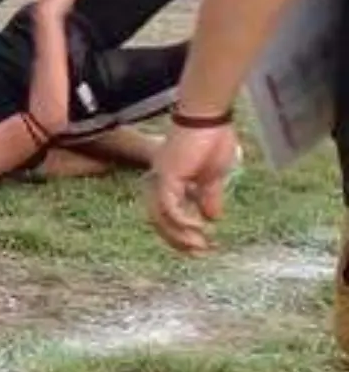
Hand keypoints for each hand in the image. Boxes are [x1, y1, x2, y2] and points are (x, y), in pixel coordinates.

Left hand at [146, 122, 239, 253]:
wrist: (209, 118)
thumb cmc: (212, 140)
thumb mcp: (213, 177)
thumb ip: (208, 197)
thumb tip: (212, 218)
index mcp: (168, 181)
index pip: (166, 214)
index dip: (180, 232)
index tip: (201, 246)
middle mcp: (159, 180)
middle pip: (158, 219)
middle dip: (177, 240)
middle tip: (199, 253)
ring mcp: (160, 177)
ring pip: (160, 216)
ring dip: (179, 235)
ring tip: (201, 246)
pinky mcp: (167, 174)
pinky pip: (168, 205)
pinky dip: (181, 220)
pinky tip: (199, 228)